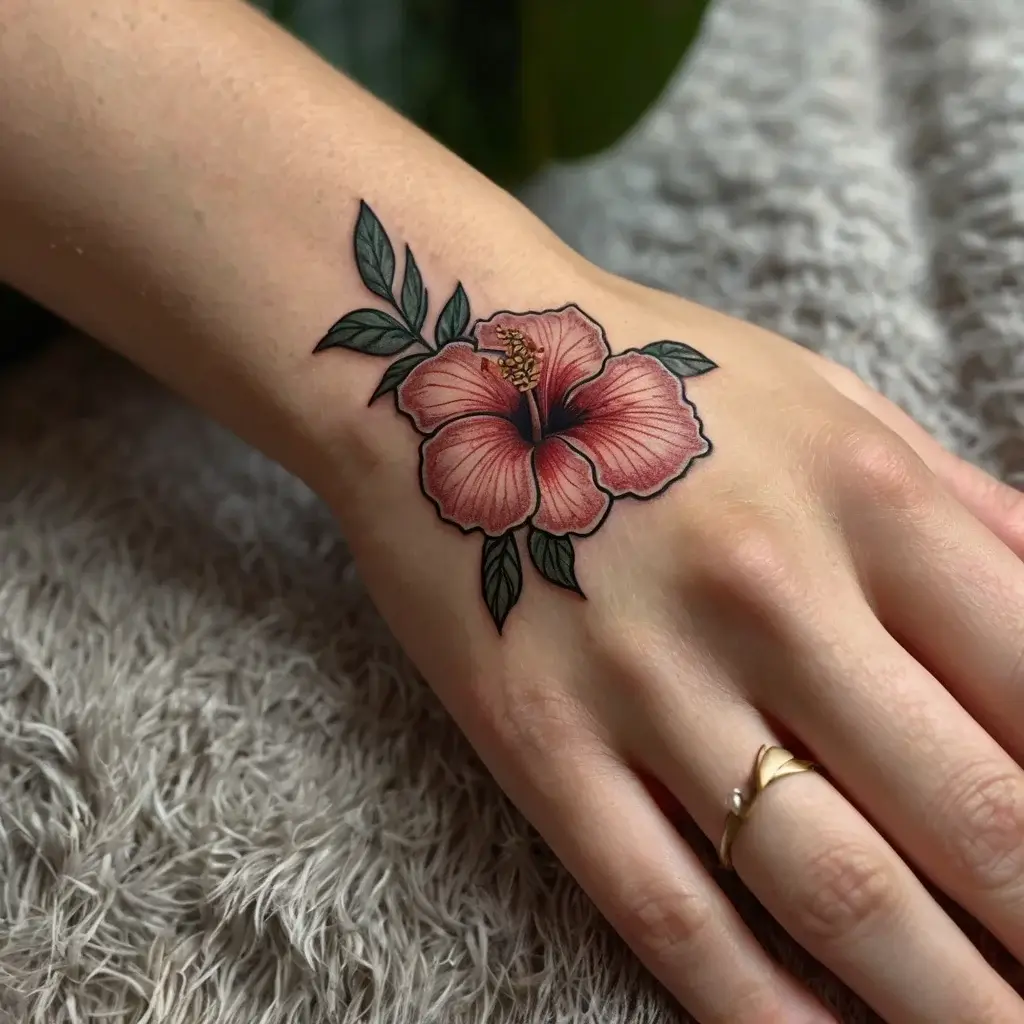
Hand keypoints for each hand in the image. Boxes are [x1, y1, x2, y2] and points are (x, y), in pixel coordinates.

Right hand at [327, 249, 1023, 1021]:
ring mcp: (645, 675)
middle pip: (973, 817)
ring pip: (832, 892)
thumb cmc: (651, 380)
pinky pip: (664, 903)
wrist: (441, 373)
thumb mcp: (826, 404)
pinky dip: (758, 1007)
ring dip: (943, 1003)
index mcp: (864, 494)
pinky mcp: (538, 736)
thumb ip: (964, 510)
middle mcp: (771, 591)